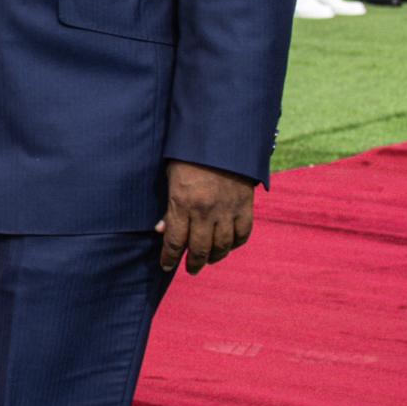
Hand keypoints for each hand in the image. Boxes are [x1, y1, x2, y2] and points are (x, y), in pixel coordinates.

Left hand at [157, 159, 254, 275]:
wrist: (222, 136)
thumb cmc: (190, 155)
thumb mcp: (172, 177)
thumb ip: (168, 206)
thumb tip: (161, 230)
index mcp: (182, 203)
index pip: (174, 241)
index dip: (169, 258)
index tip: (166, 266)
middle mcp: (205, 211)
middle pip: (199, 249)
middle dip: (192, 263)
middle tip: (190, 269)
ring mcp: (227, 210)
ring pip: (222, 246)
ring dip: (214, 257)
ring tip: (208, 260)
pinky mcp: (245, 205)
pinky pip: (242, 234)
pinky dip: (235, 243)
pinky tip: (229, 246)